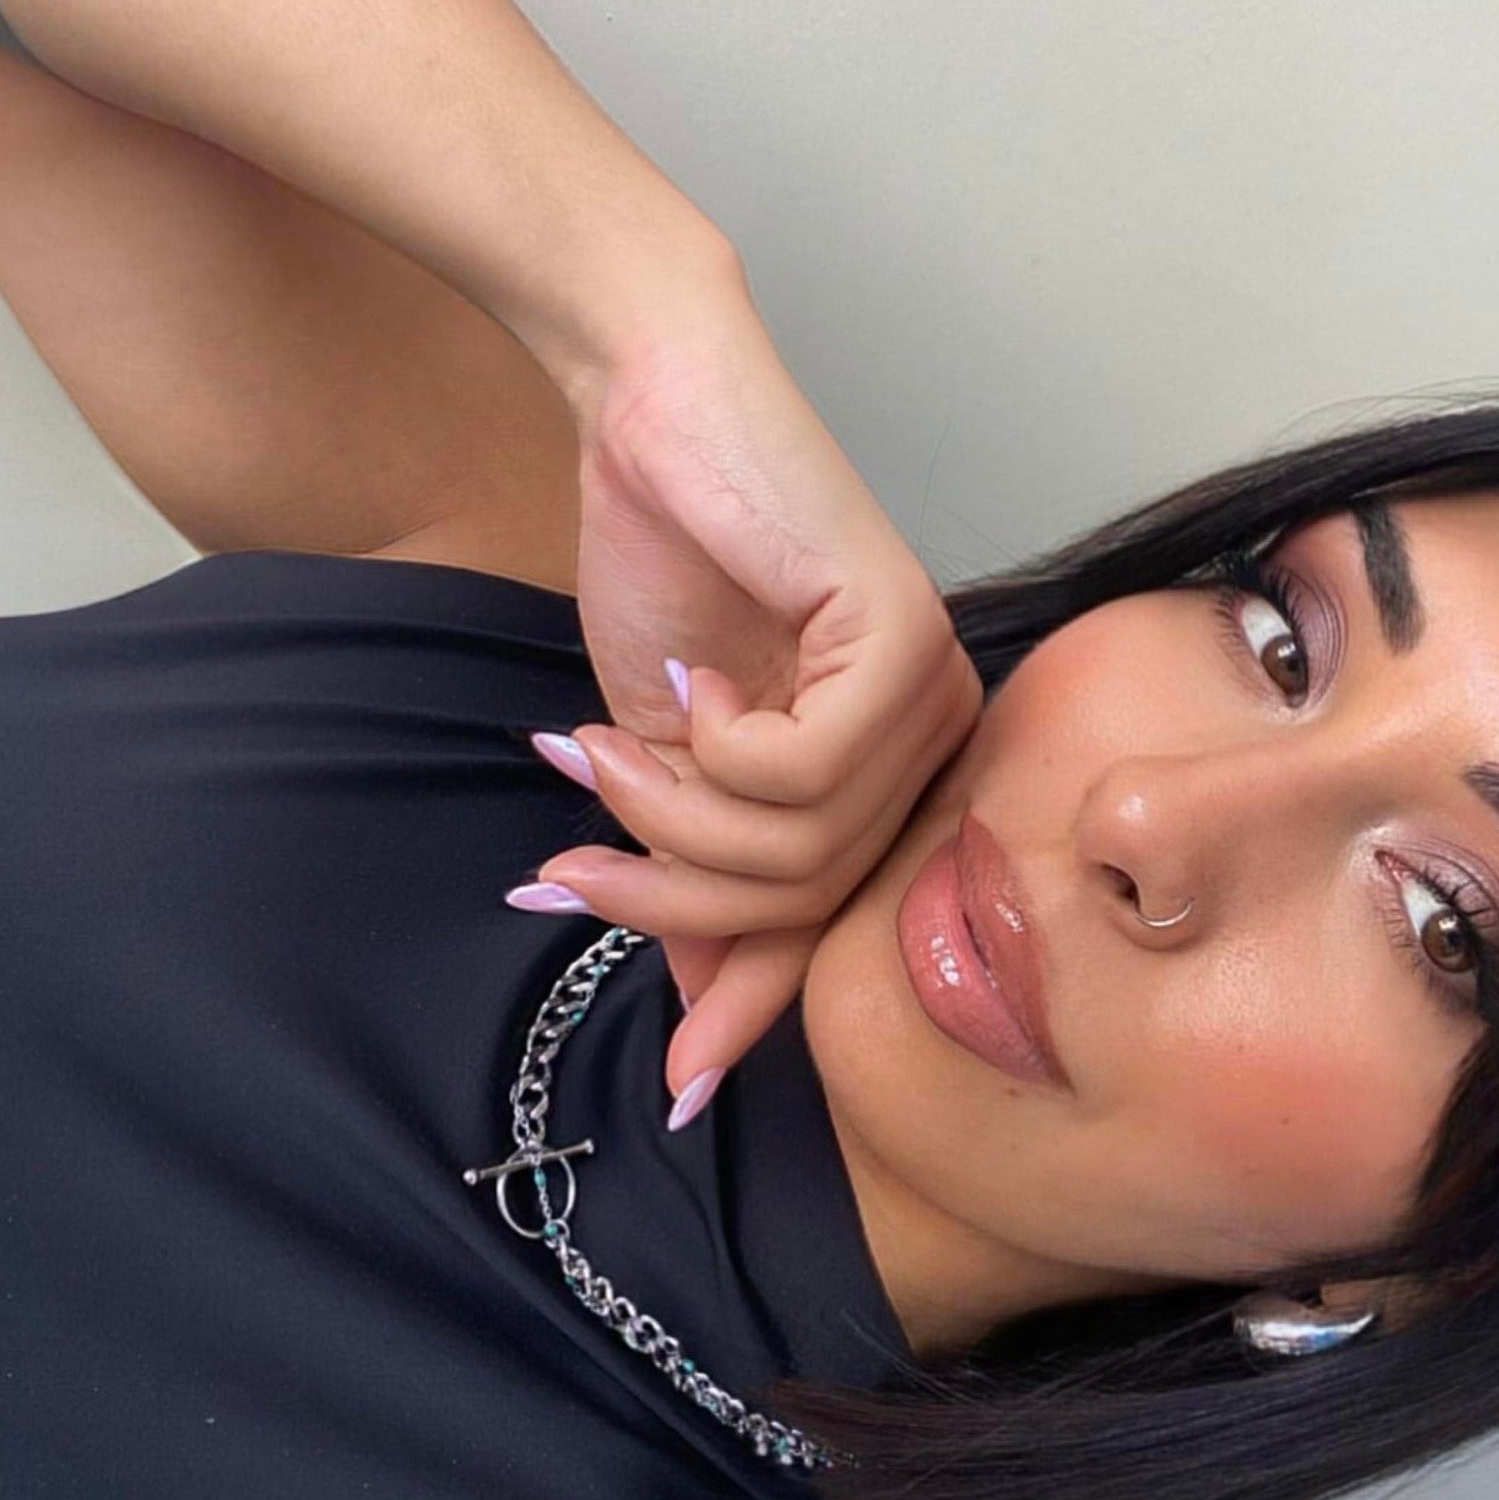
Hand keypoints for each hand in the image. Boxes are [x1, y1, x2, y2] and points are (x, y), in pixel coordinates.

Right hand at [529, 267, 983, 1104]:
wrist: (652, 420)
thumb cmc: (667, 572)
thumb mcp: (662, 764)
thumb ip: (698, 876)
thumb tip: (699, 1017)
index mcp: (883, 772)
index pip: (831, 923)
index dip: (753, 1002)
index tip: (679, 1079)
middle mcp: (930, 737)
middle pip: (806, 900)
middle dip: (670, 896)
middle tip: (568, 865)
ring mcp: (929, 687)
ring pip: (799, 846)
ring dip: (670, 817)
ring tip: (603, 752)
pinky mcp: (905, 634)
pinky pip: (803, 770)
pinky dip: (713, 749)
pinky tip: (688, 688)